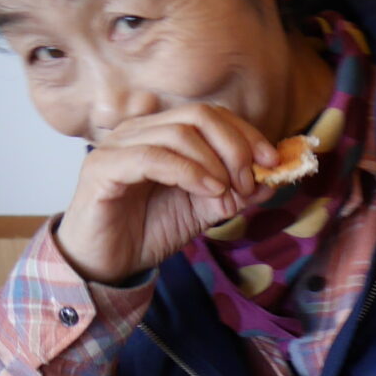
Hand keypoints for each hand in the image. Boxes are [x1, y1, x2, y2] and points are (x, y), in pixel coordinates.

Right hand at [55, 104, 283, 285]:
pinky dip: (188, 172)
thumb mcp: (203, 209)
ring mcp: (118, 146)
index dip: (246, 134)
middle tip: (247, 184)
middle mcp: (139, 131)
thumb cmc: (149, 229)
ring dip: (214, 164)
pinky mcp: (103, 168)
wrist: (108, 261)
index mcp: (162, 133)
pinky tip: (207, 191)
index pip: (211, 114)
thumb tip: (270, 179)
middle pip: (198, 116)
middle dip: (234, 148)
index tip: (272, 162)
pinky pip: (151, 157)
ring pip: (178, 133)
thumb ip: (233, 192)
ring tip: (226, 195)